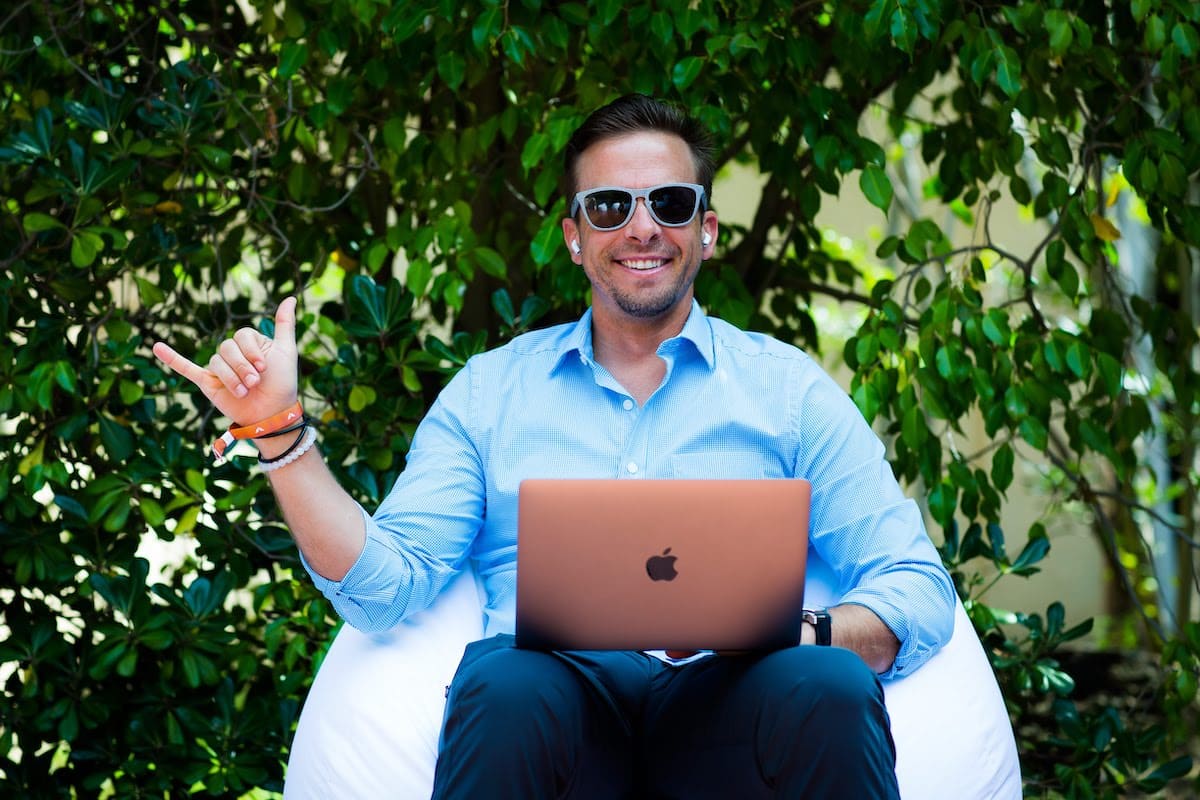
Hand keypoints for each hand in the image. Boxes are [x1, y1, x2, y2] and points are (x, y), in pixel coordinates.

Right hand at [153, 297, 298, 425]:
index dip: (252, 351)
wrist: (273, 413)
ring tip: (245, 391)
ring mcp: (219, 367)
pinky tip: (156, 347)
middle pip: (227, 348)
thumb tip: (291, 298)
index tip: (265, 367)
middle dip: (242, 366)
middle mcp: (233, 353)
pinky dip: (172, 358)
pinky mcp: (208, 382)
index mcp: (249, 343)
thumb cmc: (282, 382)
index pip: (241, 335)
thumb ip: (285, 324)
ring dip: (231, 378)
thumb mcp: (286, 350)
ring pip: (216, 362)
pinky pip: (187, 368)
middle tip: (255, 382)